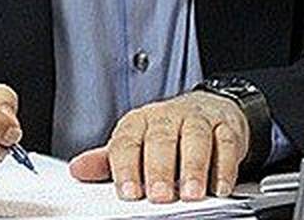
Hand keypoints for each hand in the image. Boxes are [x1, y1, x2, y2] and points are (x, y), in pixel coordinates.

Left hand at [68, 92, 247, 202]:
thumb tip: (77, 170)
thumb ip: (108, 160)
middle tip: (159, 196)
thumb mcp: (133, 144)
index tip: (129, 192)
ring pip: (195, 138)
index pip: (127, 142)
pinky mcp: (225, 127)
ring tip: (191, 194)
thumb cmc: (164, 132)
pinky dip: (224, 166)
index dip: (127, 167)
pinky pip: (225, 143)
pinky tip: (219, 186)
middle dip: (160, 168)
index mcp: (138, 122)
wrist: (206, 108)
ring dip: (194, 167)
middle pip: (161, 139)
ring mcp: (196, 120)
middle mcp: (166, 117)